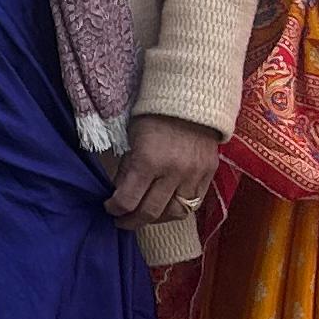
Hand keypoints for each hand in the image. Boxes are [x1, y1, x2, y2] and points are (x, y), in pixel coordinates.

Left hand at [103, 115, 222, 226]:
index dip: (115, 209)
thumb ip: (127, 169)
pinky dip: (178, 208)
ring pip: (174, 213)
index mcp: (148, 160)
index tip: (110, 207)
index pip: (127, 201)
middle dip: (132, 221)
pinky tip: (167, 205)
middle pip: (150, 213)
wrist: (191, 97)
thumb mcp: (132, 140)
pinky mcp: (209, 174)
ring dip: (157, 219)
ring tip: (146, 215)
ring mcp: (194, 175)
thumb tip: (120, 194)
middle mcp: (173, 172)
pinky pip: (194, 204)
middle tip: (122, 220)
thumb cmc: (154, 115)